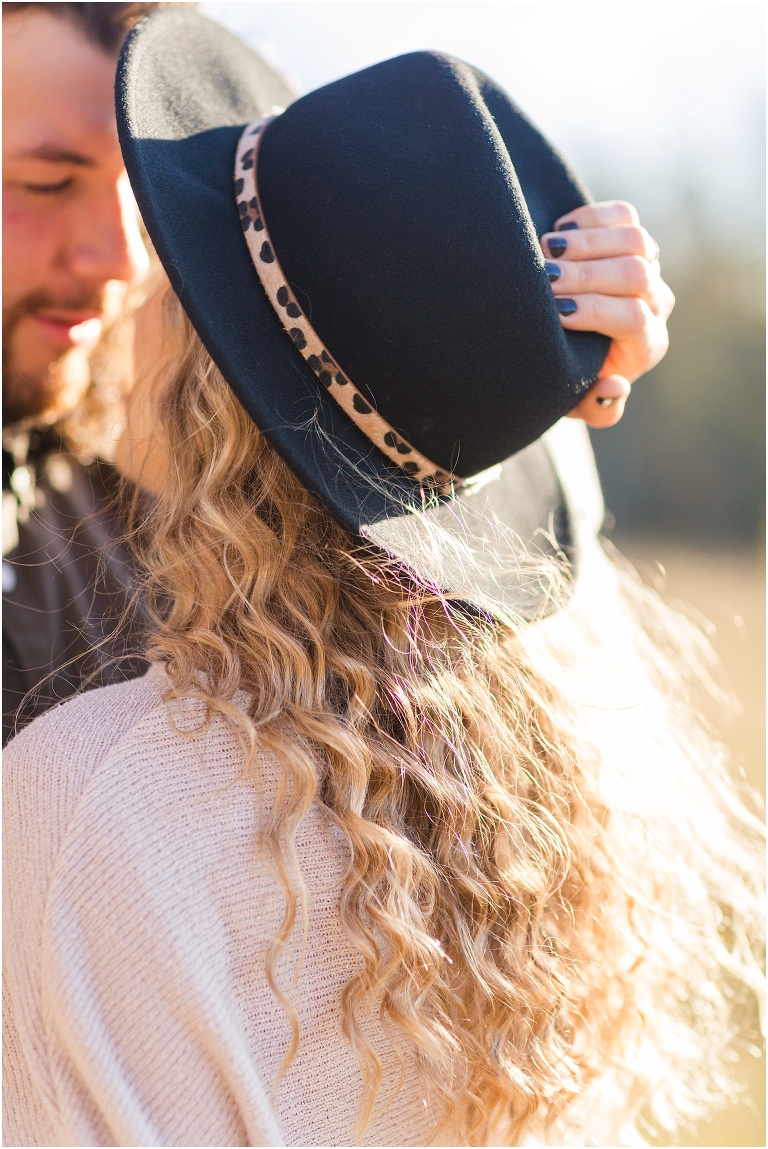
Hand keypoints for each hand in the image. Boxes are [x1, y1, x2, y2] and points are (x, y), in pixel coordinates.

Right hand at [540, 201, 674, 427]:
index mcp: (645, 345)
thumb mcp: (576, 401)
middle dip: (585, 274)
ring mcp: (648, 267)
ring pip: (634, 241)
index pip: (633, 320)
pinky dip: (591, 217)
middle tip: (543, 277)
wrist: (565, 341)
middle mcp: (654, 303)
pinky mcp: (632, 239)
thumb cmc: (568, 374)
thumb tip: (616, 385)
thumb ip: (597, 408)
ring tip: (545, 250)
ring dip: (587, 243)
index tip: (556, 312)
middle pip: (635, 275)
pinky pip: (623, 216)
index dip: (595, 311)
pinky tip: (559, 231)